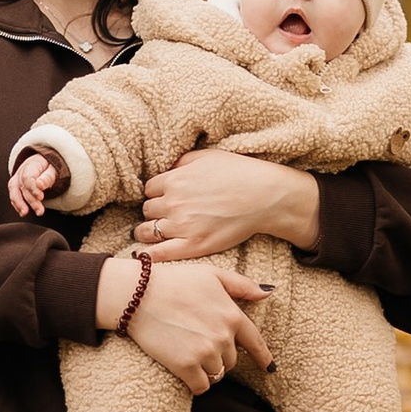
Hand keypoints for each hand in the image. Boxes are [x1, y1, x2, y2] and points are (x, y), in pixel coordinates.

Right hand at [9, 151, 61, 217]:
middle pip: (23, 187)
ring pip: (14, 191)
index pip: (28, 177)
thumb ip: (47, 177)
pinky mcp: (16, 186)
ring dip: (19, 204)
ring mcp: (17, 179)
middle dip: (31, 200)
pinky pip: (13, 195)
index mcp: (31, 165)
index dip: (33, 188)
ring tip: (24, 213)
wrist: (44, 163)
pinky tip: (22, 212)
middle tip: (39, 211)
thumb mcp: (53, 169)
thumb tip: (39, 185)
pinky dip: (16, 205)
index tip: (40, 197)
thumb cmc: (50, 167)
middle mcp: (21, 172)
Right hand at [100, 254, 274, 394]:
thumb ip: (241, 285)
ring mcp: (205, 352)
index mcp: (232, 315)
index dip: (262, 356)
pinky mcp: (186, 366)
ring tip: (188, 353)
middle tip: (198, 342)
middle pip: (232, 360)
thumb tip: (267, 294)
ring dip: (206, 369)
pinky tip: (185, 372)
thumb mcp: (212, 275)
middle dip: (220, 355)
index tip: (269, 367)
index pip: (255, 342)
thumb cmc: (174, 281)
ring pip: (216, 374)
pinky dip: (195, 383)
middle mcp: (223, 336)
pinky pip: (200, 386)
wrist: (138, 294)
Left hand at [136, 146, 322, 260]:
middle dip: (154, 211)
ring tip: (151, 234)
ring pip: (147, 231)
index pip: (149, 189)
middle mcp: (173, 203)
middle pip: (147, 210)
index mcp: (174, 180)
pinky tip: (146, 255)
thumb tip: (167, 170)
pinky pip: (158, 254)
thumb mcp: (206, 156)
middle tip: (165, 215)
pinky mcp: (193, 246)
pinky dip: (148, 255)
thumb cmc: (239, 173)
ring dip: (147, 232)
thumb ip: (182, 163)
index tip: (165, 197)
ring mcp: (181, 226)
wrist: (264, 196)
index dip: (157, 193)